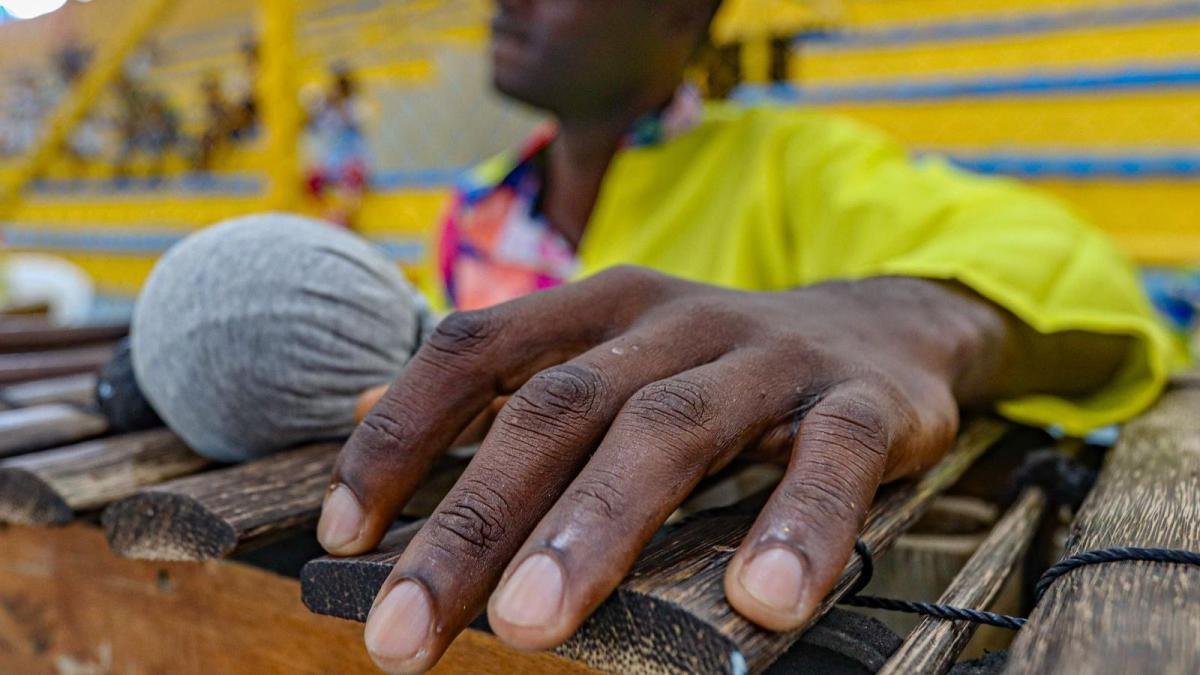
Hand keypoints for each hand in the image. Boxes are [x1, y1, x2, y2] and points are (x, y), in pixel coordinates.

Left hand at [318, 266, 1009, 672]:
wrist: (883, 331)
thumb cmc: (716, 371)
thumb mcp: (607, 357)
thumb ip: (500, 385)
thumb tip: (360, 414)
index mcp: (601, 308)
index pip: (476, 349)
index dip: (400, 435)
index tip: (341, 534)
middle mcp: (672, 320)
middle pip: (557, 409)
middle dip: (472, 522)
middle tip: (405, 632)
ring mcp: (767, 357)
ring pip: (669, 429)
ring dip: (593, 527)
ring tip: (528, 624)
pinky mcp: (862, 405)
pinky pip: (830, 463)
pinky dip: (797, 528)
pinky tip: (759, 605)